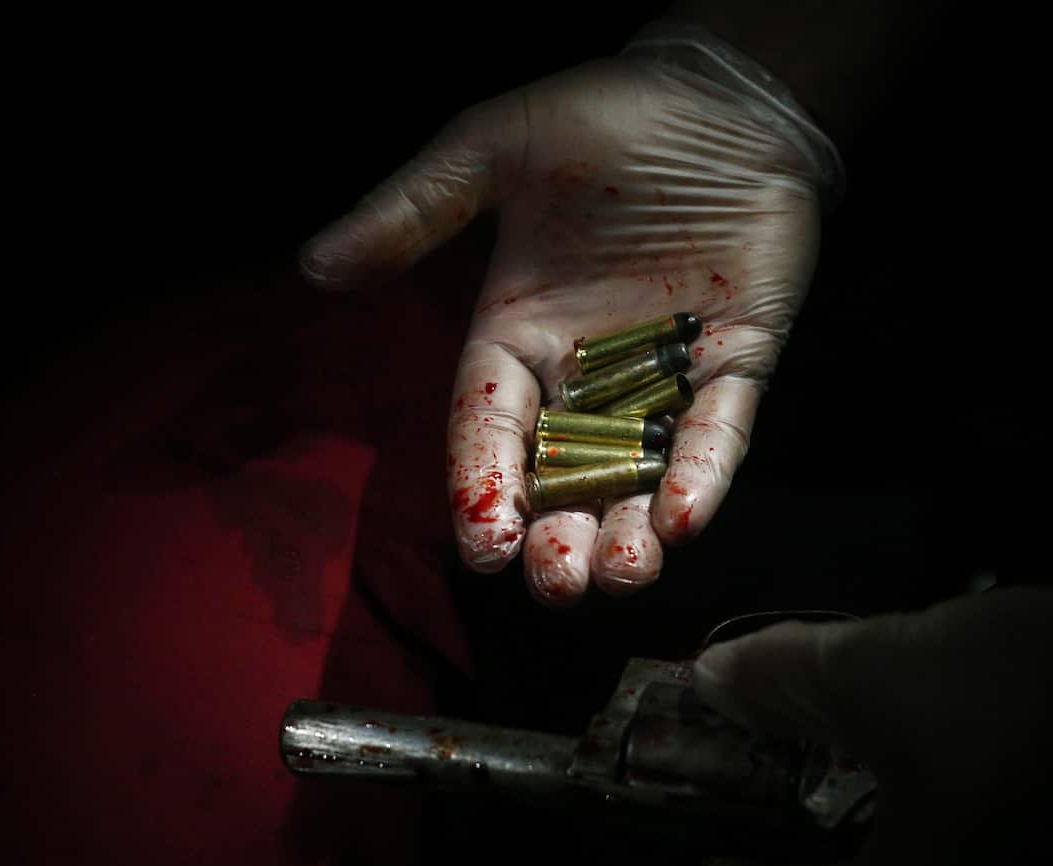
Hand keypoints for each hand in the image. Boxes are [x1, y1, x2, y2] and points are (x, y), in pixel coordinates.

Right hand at [301, 37, 832, 603]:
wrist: (721, 96)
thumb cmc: (607, 115)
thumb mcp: (494, 150)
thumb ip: (414, 211)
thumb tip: (315, 265)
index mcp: (519, 335)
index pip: (492, 428)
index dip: (484, 488)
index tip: (483, 546)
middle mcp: (588, 372)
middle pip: (565, 478)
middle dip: (559, 539)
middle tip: (555, 581)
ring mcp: (665, 375)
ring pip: (643, 476)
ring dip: (632, 532)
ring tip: (621, 573)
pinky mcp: (737, 363)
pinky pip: (722, 432)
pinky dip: (706, 474)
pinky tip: (686, 517)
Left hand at [691, 567, 1052, 865]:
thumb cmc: (1019, 697)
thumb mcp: (877, 674)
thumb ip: (783, 682)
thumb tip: (711, 682)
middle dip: (805, 852)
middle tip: (766, 808)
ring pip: (915, 858)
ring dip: (861, 817)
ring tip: (827, 770)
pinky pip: (965, 834)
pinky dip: (916, 801)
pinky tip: (906, 752)